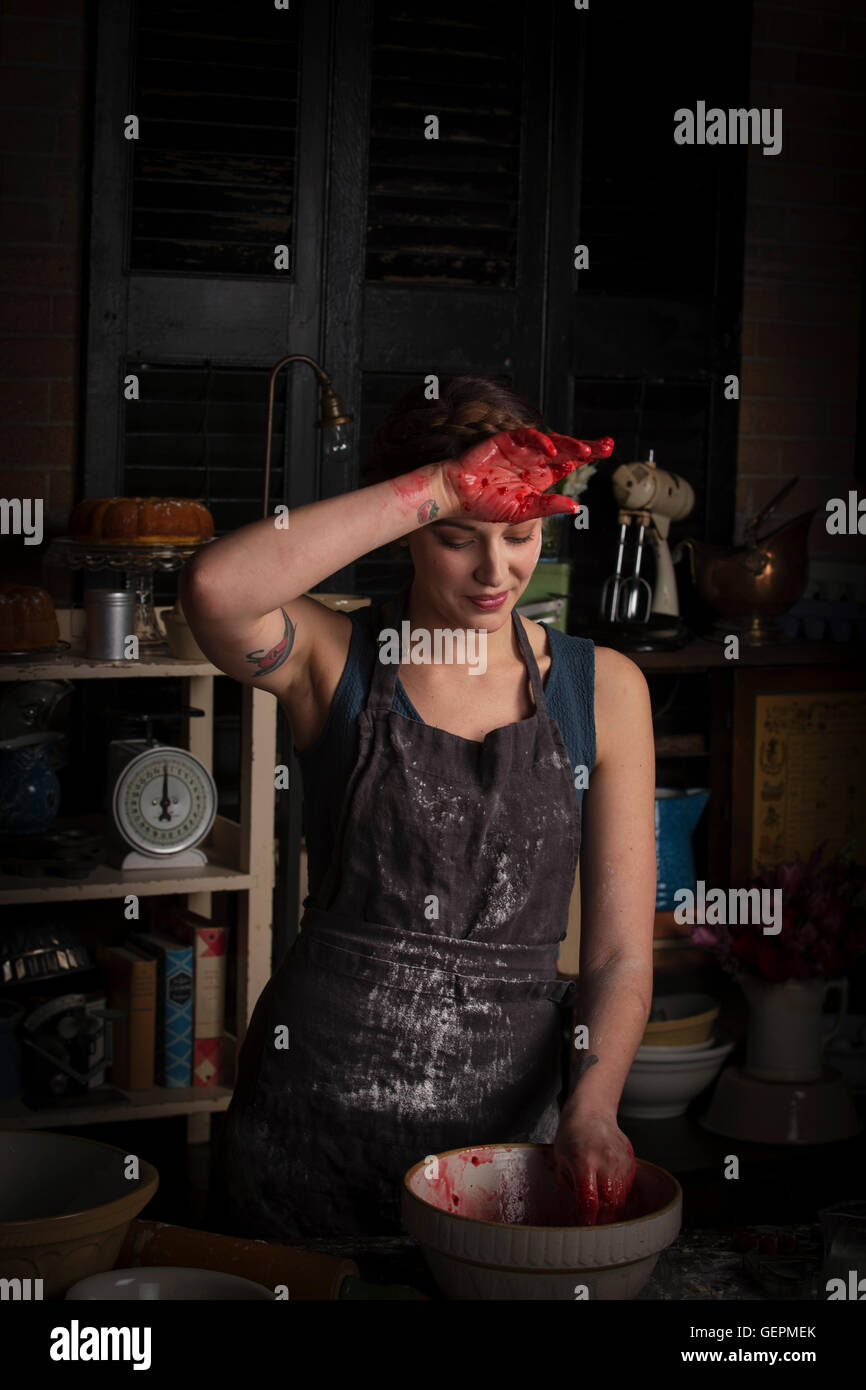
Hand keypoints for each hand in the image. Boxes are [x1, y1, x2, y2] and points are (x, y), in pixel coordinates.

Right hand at [437, 427, 613, 522]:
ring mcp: (521, 451)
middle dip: (587, 447)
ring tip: (586, 451)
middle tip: (607, 445)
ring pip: (551, 443)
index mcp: (539, 478)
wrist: (457, 495)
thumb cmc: (484, 505)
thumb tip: (575, 506)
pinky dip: (540, 442)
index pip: (568, 465)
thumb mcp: (522, 511)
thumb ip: (547, 506)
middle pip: (566, 451)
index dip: (587, 457)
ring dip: (569, 445)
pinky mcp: (506, 441)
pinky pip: (527, 438)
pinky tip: (552, 450)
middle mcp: (534, 462)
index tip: (607, 453)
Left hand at [553, 1108, 635, 1225]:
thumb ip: (570, 1186)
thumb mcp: (560, 1159)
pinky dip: (620, 1196)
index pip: (589, 1200)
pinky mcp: (630, 1160)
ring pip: (622, 1197)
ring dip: (613, 1211)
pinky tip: (610, 1197)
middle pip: (610, 1202)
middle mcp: (605, 1161)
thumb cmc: (571, 1133)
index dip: (588, 1219)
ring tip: (604, 1217)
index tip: (585, 1228)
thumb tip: (578, 1209)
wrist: (592, 1111)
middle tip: (596, 1228)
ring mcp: (621, 1161)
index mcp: (584, 1161)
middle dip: (603, 1220)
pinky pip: (628, 1186)